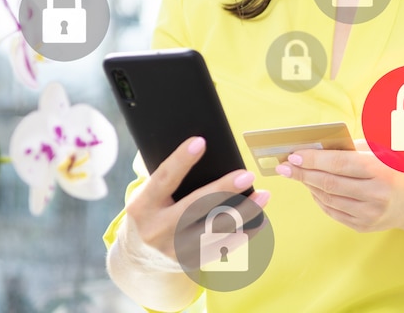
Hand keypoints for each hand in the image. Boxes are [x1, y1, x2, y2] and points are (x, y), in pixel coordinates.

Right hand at [125, 136, 269, 259]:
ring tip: (264, 195)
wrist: (139, 261)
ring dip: (245, 212)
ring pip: (216, 228)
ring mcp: (174, 249)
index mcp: (142, 206)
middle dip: (224, 190)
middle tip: (248, 175)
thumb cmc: (150, 215)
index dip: (181, 160)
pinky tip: (261, 219)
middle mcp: (157, 229)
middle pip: (195, 206)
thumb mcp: (146, 197)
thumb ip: (166, 179)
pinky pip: (224, 246)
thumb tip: (200, 150)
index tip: (201, 141)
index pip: (163, 178)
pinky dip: (246, 233)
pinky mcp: (191, 261)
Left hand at [275, 142, 403, 232]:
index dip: (313, 160)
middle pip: (329, 183)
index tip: (293, 156)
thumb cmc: (395, 168)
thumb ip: (350, 148)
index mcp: (380, 170)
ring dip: (309, 186)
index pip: (339, 164)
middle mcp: (375, 194)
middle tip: (284, 167)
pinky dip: (319, 199)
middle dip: (302, 174)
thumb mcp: (380, 151)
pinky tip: (312, 189)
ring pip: (328, 199)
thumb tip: (315, 147)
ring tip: (297, 175)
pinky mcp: (364, 226)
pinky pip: (333, 212)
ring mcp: (370, 213)